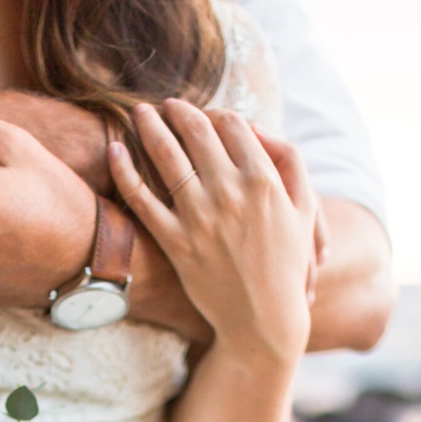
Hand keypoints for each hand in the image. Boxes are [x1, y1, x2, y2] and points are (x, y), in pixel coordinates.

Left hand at [109, 100, 315, 367]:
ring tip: (139, 113)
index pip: (232, 124)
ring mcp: (201, 218)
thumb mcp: (305, 209)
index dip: (215, 112)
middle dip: (178, 110)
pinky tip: (115, 150)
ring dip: (149, 127)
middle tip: (165, 103)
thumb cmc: (286, 262)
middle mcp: (231, 193)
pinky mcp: (177, 243)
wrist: (264, 318)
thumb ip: (288, 162)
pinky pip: (143, 199)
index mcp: (264, 180)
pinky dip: (125, 171)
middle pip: (197, 132)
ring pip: (167, 157)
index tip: (203, 112)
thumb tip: (255, 128)